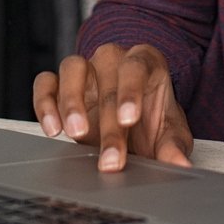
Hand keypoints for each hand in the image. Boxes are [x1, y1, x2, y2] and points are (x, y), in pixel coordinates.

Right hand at [32, 42, 192, 171]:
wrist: (131, 119)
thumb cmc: (152, 119)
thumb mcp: (169, 132)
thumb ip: (173, 146)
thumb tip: (180, 164)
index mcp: (144, 61)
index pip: (136, 67)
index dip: (131, 92)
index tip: (130, 120)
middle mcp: (112, 59)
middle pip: (107, 82)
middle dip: (108, 126)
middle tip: (110, 159)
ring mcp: (85, 68)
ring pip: (72, 68)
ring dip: (71, 102)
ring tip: (76, 133)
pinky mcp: (59, 82)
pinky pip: (45, 83)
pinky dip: (44, 102)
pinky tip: (53, 128)